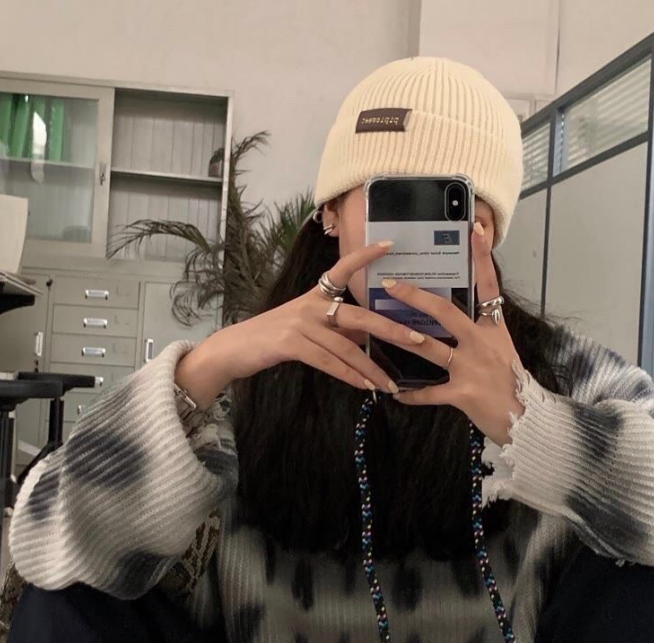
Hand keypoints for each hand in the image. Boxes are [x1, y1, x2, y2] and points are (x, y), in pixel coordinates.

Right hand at [174, 240, 431, 407]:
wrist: (234, 350)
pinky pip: (329, 362)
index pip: (342, 269)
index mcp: (315, 295)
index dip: (365, 256)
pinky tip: (365, 387)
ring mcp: (301, 323)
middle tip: (419, 340)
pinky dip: (350, 376)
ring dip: (371, 369)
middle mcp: (311, 305)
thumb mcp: (307, 329)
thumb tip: (365, 341)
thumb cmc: (272, 339)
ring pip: (347, 347)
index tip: (390, 245)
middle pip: (359, 316)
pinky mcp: (291, 344)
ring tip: (391, 384)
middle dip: (391, 330)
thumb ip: (336, 331)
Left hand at [384, 221, 524, 444]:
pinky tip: (394, 393)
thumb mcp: (502, 349)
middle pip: (446, 312)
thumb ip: (481, 331)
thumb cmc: (512, 383)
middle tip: (391, 285)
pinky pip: (429, 393)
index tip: (474, 228)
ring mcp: (471, 368)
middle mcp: (482, 343)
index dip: (481, 257)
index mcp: (494, 328)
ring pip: (430, 347)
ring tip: (382, 330)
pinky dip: (411, 395)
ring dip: (403, 338)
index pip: (488, 285)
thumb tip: (457, 316)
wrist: (526, 419)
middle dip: (416, 297)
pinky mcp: (463, 393)